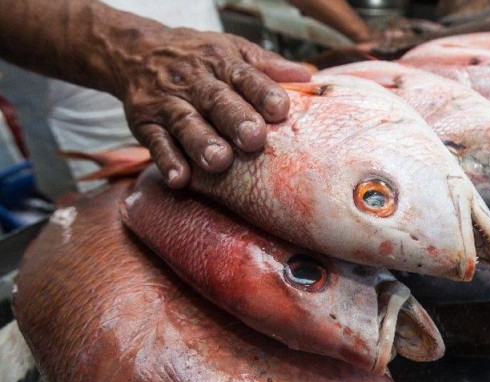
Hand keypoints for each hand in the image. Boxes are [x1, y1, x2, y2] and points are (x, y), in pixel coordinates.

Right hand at [116, 27, 311, 187]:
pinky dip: (167, 161)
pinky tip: (180, 178)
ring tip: (218, 162)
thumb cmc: (200, 58)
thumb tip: (308, 76)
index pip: (245, 76)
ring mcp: (168, 103)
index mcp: (223, 63)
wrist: (137, 51)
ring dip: (201, 142)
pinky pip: (155, 142)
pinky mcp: (145, 123)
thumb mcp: (234, 51)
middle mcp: (195, 82)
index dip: (262, 92)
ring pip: (185, 122)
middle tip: (254, 139)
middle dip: (235, 119)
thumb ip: (268, 66)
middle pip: (217, 100)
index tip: (279, 109)